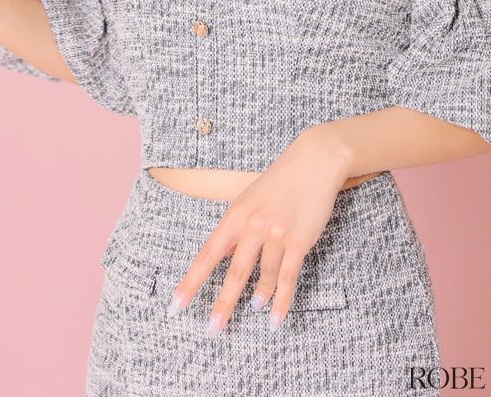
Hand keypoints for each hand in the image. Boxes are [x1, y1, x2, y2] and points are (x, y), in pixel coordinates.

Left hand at [166, 127, 349, 335]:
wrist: (314, 162)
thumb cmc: (280, 181)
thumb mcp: (249, 199)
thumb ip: (236, 229)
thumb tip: (222, 257)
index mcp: (236, 214)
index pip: (208, 255)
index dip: (190, 283)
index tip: (175, 306)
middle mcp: (253, 225)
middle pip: (235, 272)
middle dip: (223, 303)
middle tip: (213, 329)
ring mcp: (277, 234)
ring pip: (264, 277)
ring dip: (259, 296)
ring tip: (254, 308)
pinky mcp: (300, 241)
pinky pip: (288, 278)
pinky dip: (282, 301)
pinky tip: (275, 317)